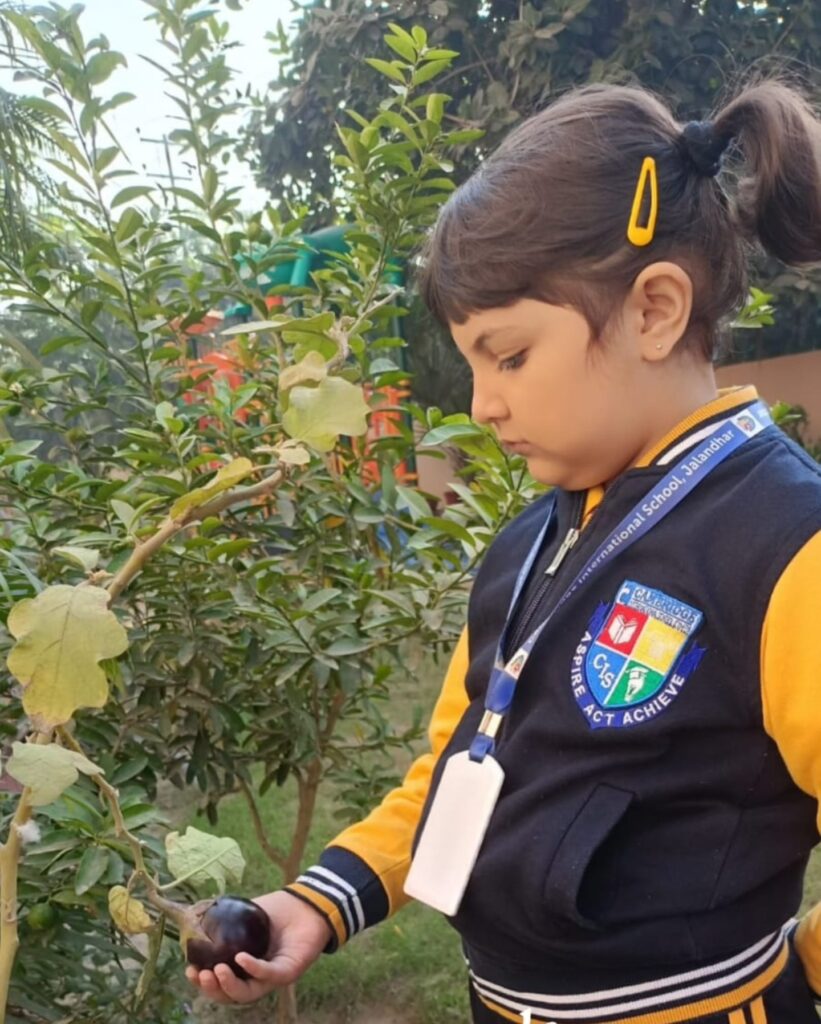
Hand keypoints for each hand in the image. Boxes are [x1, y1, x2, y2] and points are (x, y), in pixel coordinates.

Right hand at [185, 890, 331, 1004]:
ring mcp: (273, 976)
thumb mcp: (246, 914)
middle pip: (232, 994)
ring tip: (217, 971)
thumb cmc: (277, 910)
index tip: (189, 970)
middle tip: (201, 975)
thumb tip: (196, 918)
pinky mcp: (289, 970)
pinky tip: (241, 958)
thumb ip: (226, 921)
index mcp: (244, 968)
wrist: (305, 902)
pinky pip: (270, 975)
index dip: (203, 982)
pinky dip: (254, 969)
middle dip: (213, 989)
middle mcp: (257, 977)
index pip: (221, 983)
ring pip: (248, 993)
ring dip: (230, 985)